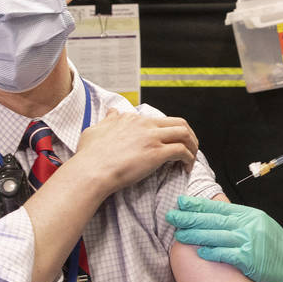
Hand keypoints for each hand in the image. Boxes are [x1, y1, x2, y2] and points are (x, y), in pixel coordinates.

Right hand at [72, 108, 197, 192]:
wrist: (91, 171)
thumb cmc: (90, 156)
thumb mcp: (95, 130)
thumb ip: (107, 120)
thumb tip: (112, 111)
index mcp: (132, 119)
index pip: (160, 120)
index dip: (169, 132)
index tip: (170, 144)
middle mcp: (144, 125)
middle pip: (178, 122)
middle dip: (189, 135)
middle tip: (189, 148)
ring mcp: (152, 138)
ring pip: (184, 134)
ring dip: (192, 146)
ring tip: (191, 158)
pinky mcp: (156, 153)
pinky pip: (182, 151)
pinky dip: (188, 159)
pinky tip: (186, 167)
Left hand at [166, 196, 282, 281]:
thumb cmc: (276, 250)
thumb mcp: (260, 227)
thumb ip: (240, 221)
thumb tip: (214, 217)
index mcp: (250, 215)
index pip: (220, 207)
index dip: (199, 204)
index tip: (182, 202)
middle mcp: (250, 224)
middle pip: (215, 219)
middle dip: (191, 217)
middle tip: (172, 215)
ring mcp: (250, 241)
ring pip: (217, 235)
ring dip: (195, 235)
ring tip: (179, 234)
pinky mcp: (250, 258)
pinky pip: (226, 254)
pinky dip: (212, 252)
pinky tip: (200, 252)